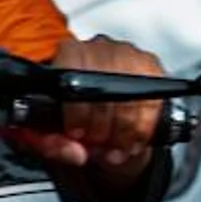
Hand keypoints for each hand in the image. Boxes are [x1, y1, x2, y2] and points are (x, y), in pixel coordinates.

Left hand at [5, 35, 169, 186]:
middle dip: (103, 127)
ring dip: (126, 131)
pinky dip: (144, 127)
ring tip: (115, 148)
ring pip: (133, 96)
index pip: (75, 77)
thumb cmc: (67, 115)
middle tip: (96, 145)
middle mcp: (98, 47)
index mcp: (66, 54)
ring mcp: (128, 54)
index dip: (77, 112)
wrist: (94, 109)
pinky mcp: (151, 67)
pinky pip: (154, 101)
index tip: (76, 134)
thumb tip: (75, 154)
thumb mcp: (46, 132)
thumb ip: (50, 144)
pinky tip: (133, 140)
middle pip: (106, 88)